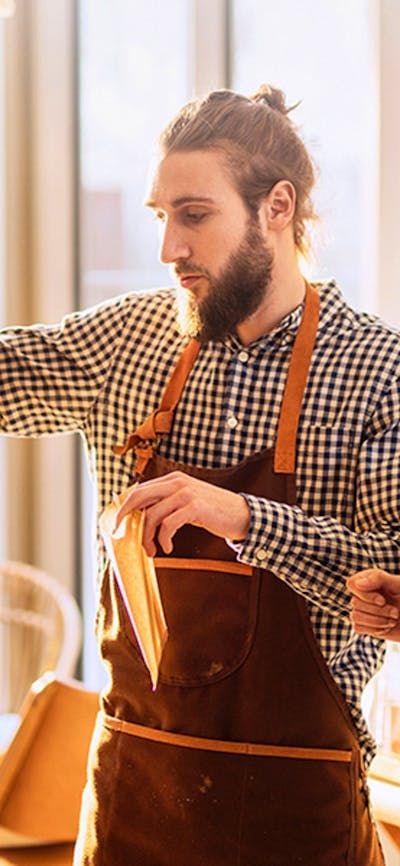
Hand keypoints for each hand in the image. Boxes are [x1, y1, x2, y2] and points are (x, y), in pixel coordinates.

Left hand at [114, 471, 250, 556]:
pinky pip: (168, 525)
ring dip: (147, 537)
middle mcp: (177, 482)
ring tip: (152, 550)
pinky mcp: (194, 507)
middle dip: (124, 516)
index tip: (117, 523)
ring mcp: (186, 493)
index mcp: (172, 479)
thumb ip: (167, 503)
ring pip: (152, 515)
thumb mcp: (187, 502)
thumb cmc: (213, 511)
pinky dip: (163, 539)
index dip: (125, 507)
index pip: (139, 490)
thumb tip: (141, 516)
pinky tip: (168, 547)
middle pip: (138, 496)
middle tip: (119, 533)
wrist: (242, 514)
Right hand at [347, 569, 399, 640]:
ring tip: (393, 620)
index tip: (382, 600)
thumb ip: (378, 578)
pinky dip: (374, 629)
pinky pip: (358, 628)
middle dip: (378, 611)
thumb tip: (358, 584)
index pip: (352, 584)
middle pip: (355, 603)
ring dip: (377, 621)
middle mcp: (364, 594)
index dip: (364, 594)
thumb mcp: (398, 584)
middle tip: (396, 612)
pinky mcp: (365, 625)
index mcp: (370, 580)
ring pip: (355, 616)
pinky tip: (387, 626)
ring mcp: (364, 610)